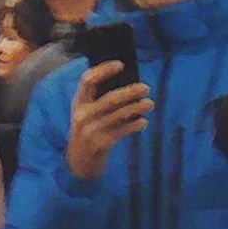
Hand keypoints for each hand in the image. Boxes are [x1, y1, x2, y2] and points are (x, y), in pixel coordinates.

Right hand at [65, 67, 154, 182]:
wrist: (78, 164)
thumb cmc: (87, 130)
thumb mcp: (86, 113)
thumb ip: (98, 99)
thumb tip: (127, 82)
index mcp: (78, 103)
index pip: (87, 80)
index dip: (103, 70)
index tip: (120, 65)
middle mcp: (83, 116)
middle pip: (109, 99)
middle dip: (130, 92)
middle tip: (146, 88)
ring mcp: (91, 131)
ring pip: (118, 115)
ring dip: (137, 108)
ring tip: (150, 104)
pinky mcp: (100, 144)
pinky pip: (121, 132)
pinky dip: (134, 125)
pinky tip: (143, 122)